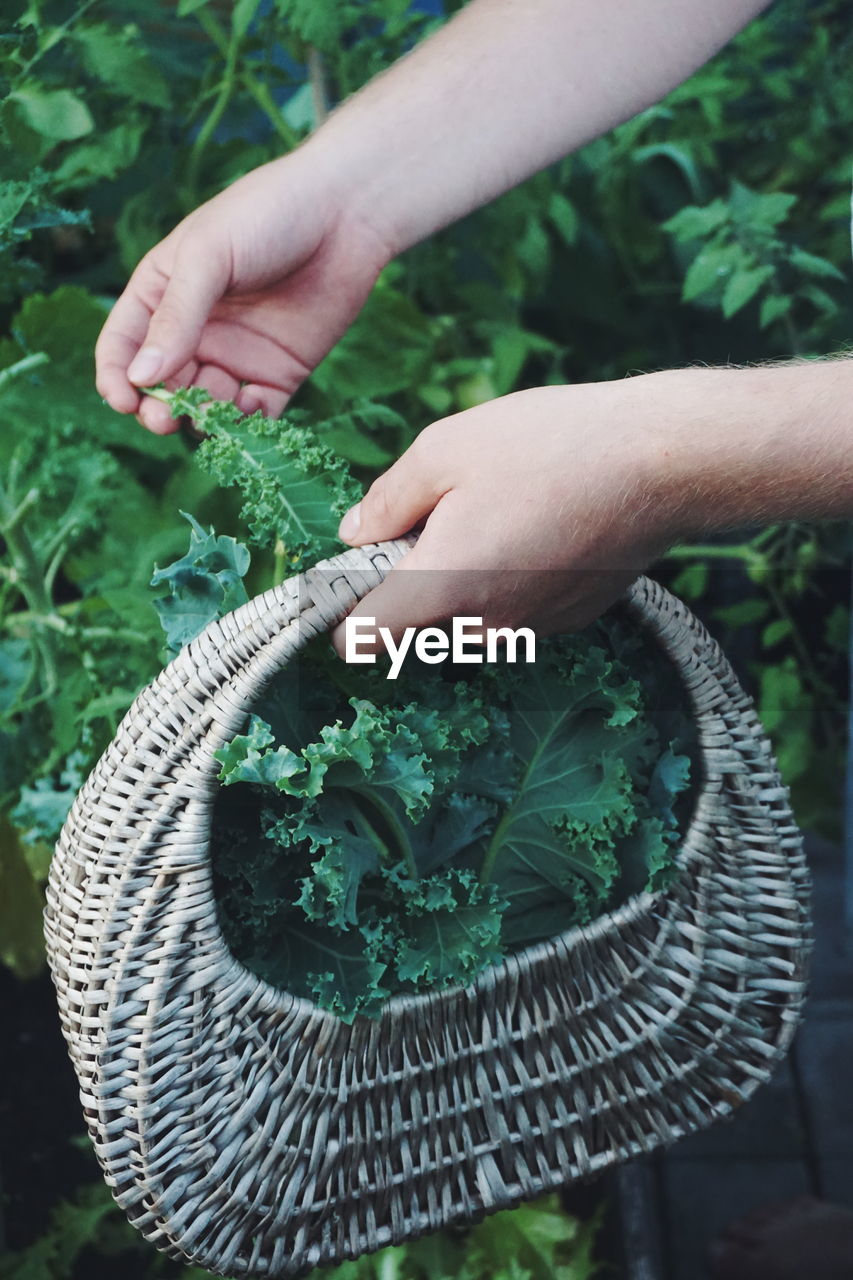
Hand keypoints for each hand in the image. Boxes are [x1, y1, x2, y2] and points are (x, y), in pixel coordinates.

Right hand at [95, 150, 391, 432]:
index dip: (117, 378)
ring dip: (202, 418)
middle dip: (158, 408)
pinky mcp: (279, 374)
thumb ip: (176, 318)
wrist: (345, 214)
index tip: (123, 401)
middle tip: (165, 420)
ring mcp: (237, 355)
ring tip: (211, 414)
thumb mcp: (208, 258)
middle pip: (161, 386)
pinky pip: (253, 414)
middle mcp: (195, 331)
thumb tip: (140, 378)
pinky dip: (247, 423)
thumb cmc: (265, 216)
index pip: (123, 347)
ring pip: (205, 406)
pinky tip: (250, 411)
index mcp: (162, 294)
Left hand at [330, 376, 687, 653]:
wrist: (665, 462)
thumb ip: (387, 500)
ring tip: (490, 515)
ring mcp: (530, 630)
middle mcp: (484, 626)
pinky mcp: (568, 621)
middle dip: (404, 585)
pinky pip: (510, 614)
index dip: (342, 613)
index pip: (362, 642)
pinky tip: (534, 527)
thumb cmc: (551, 444)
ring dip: (456, 585)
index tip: (350, 576)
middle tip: (430, 519)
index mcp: (441, 587)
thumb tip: (354, 534)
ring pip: (462, 623)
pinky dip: (504, 583)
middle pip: (412, 632)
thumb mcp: (445, 448)